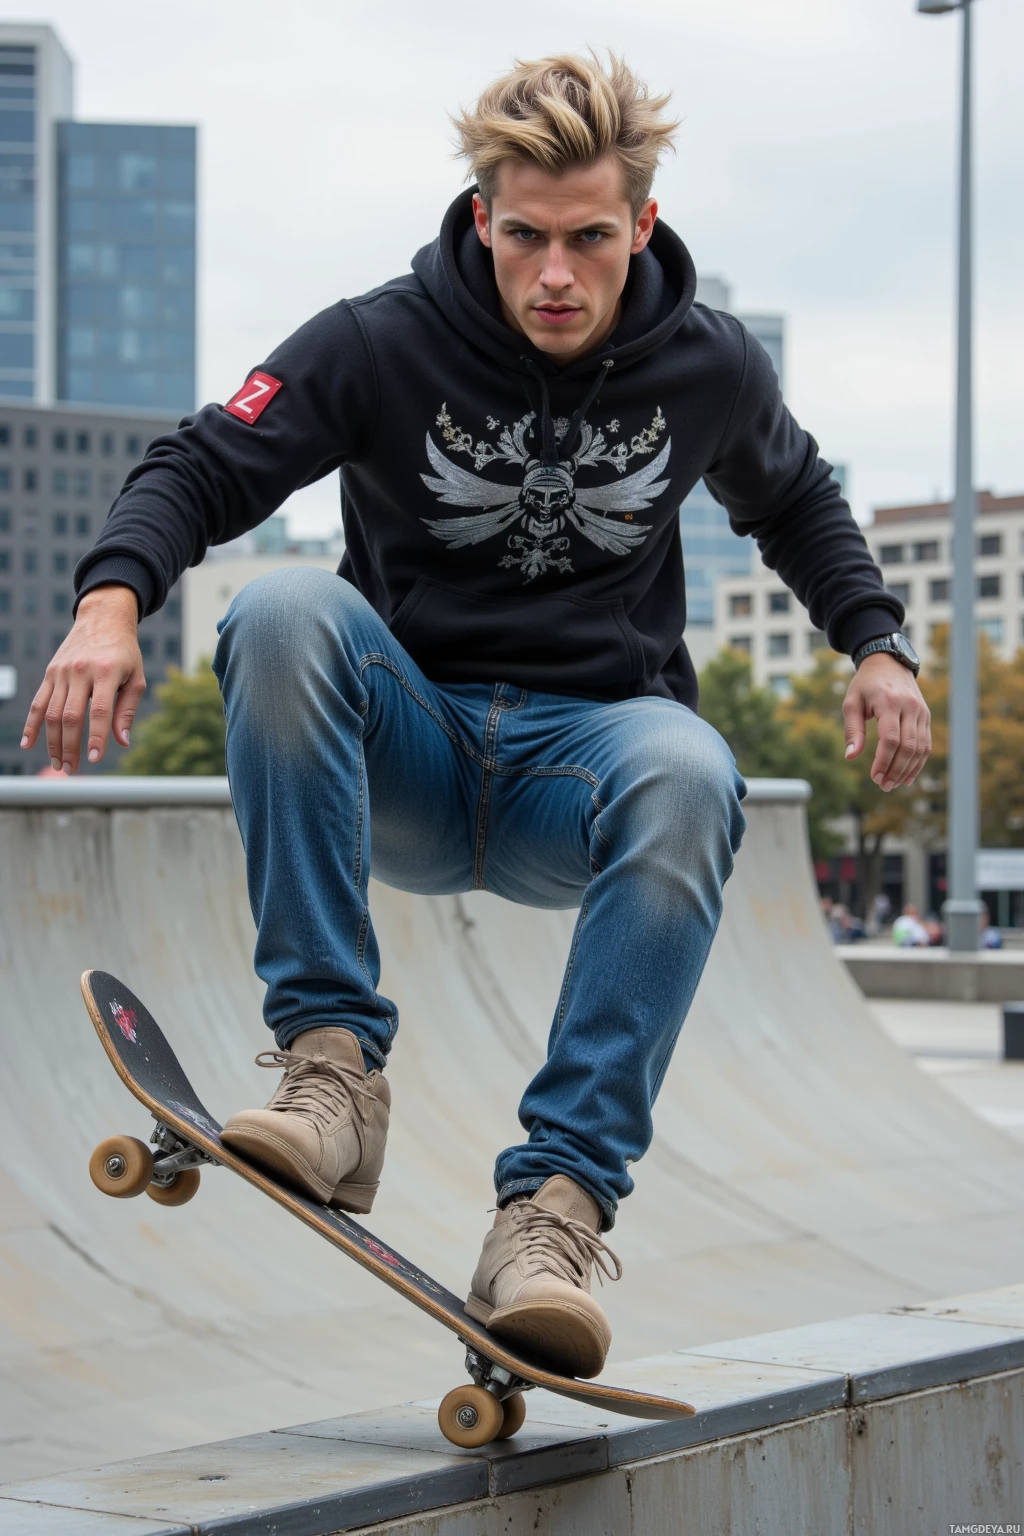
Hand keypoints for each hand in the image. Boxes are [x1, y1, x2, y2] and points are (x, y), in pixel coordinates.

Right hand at [21, 585, 145, 772]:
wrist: (102, 620)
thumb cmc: (125, 653)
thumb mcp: (136, 677)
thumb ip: (127, 710)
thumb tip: (123, 742)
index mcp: (106, 672)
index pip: (99, 710)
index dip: (96, 736)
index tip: (94, 758)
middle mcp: (80, 671)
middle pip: (71, 715)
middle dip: (70, 746)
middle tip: (71, 769)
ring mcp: (62, 672)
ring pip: (52, 712)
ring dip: (53, 741)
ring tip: (58, 764)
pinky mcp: (50, 673)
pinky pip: (38, 701)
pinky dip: (31, 724)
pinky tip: (28, 743)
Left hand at [842, 653, 930, 791]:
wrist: (889, 663)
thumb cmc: (865, 684)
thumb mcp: (852, 702)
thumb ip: (852, 730)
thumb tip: (851, 756)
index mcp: (889, 702)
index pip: (890, 738)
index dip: (884, 761)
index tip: (874, 777)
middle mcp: (910, 707)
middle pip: (908, 746)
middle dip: (896, 769)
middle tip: (884, 786)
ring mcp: (921, 711)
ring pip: (920, 747)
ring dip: (908, 769)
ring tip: (894, 784)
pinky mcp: (926, 716)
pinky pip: (926, 743)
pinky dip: (919, 761)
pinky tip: (908, 775)